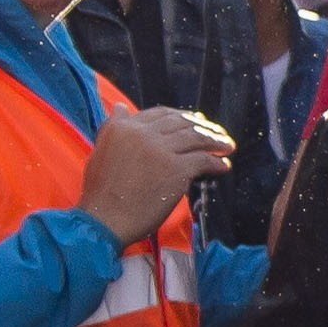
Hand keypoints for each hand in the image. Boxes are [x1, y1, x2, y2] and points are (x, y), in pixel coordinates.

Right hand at [80, 105, 233, 244]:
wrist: (105, 219)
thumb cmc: (101, 193)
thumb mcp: (100, 151)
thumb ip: (113, 128)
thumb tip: (121, 107)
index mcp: (124, 127)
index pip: (160, 114)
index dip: (181, 116)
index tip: (195, 121)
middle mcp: (142, 133)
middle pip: (181, 123)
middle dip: (203, 126)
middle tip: (216, 133)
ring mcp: (161, 150)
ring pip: (196, 137)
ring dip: (216, 141)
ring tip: (227, 146)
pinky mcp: (176, 169)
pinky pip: (204, 159)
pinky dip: (217, 162)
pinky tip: (223, 166)